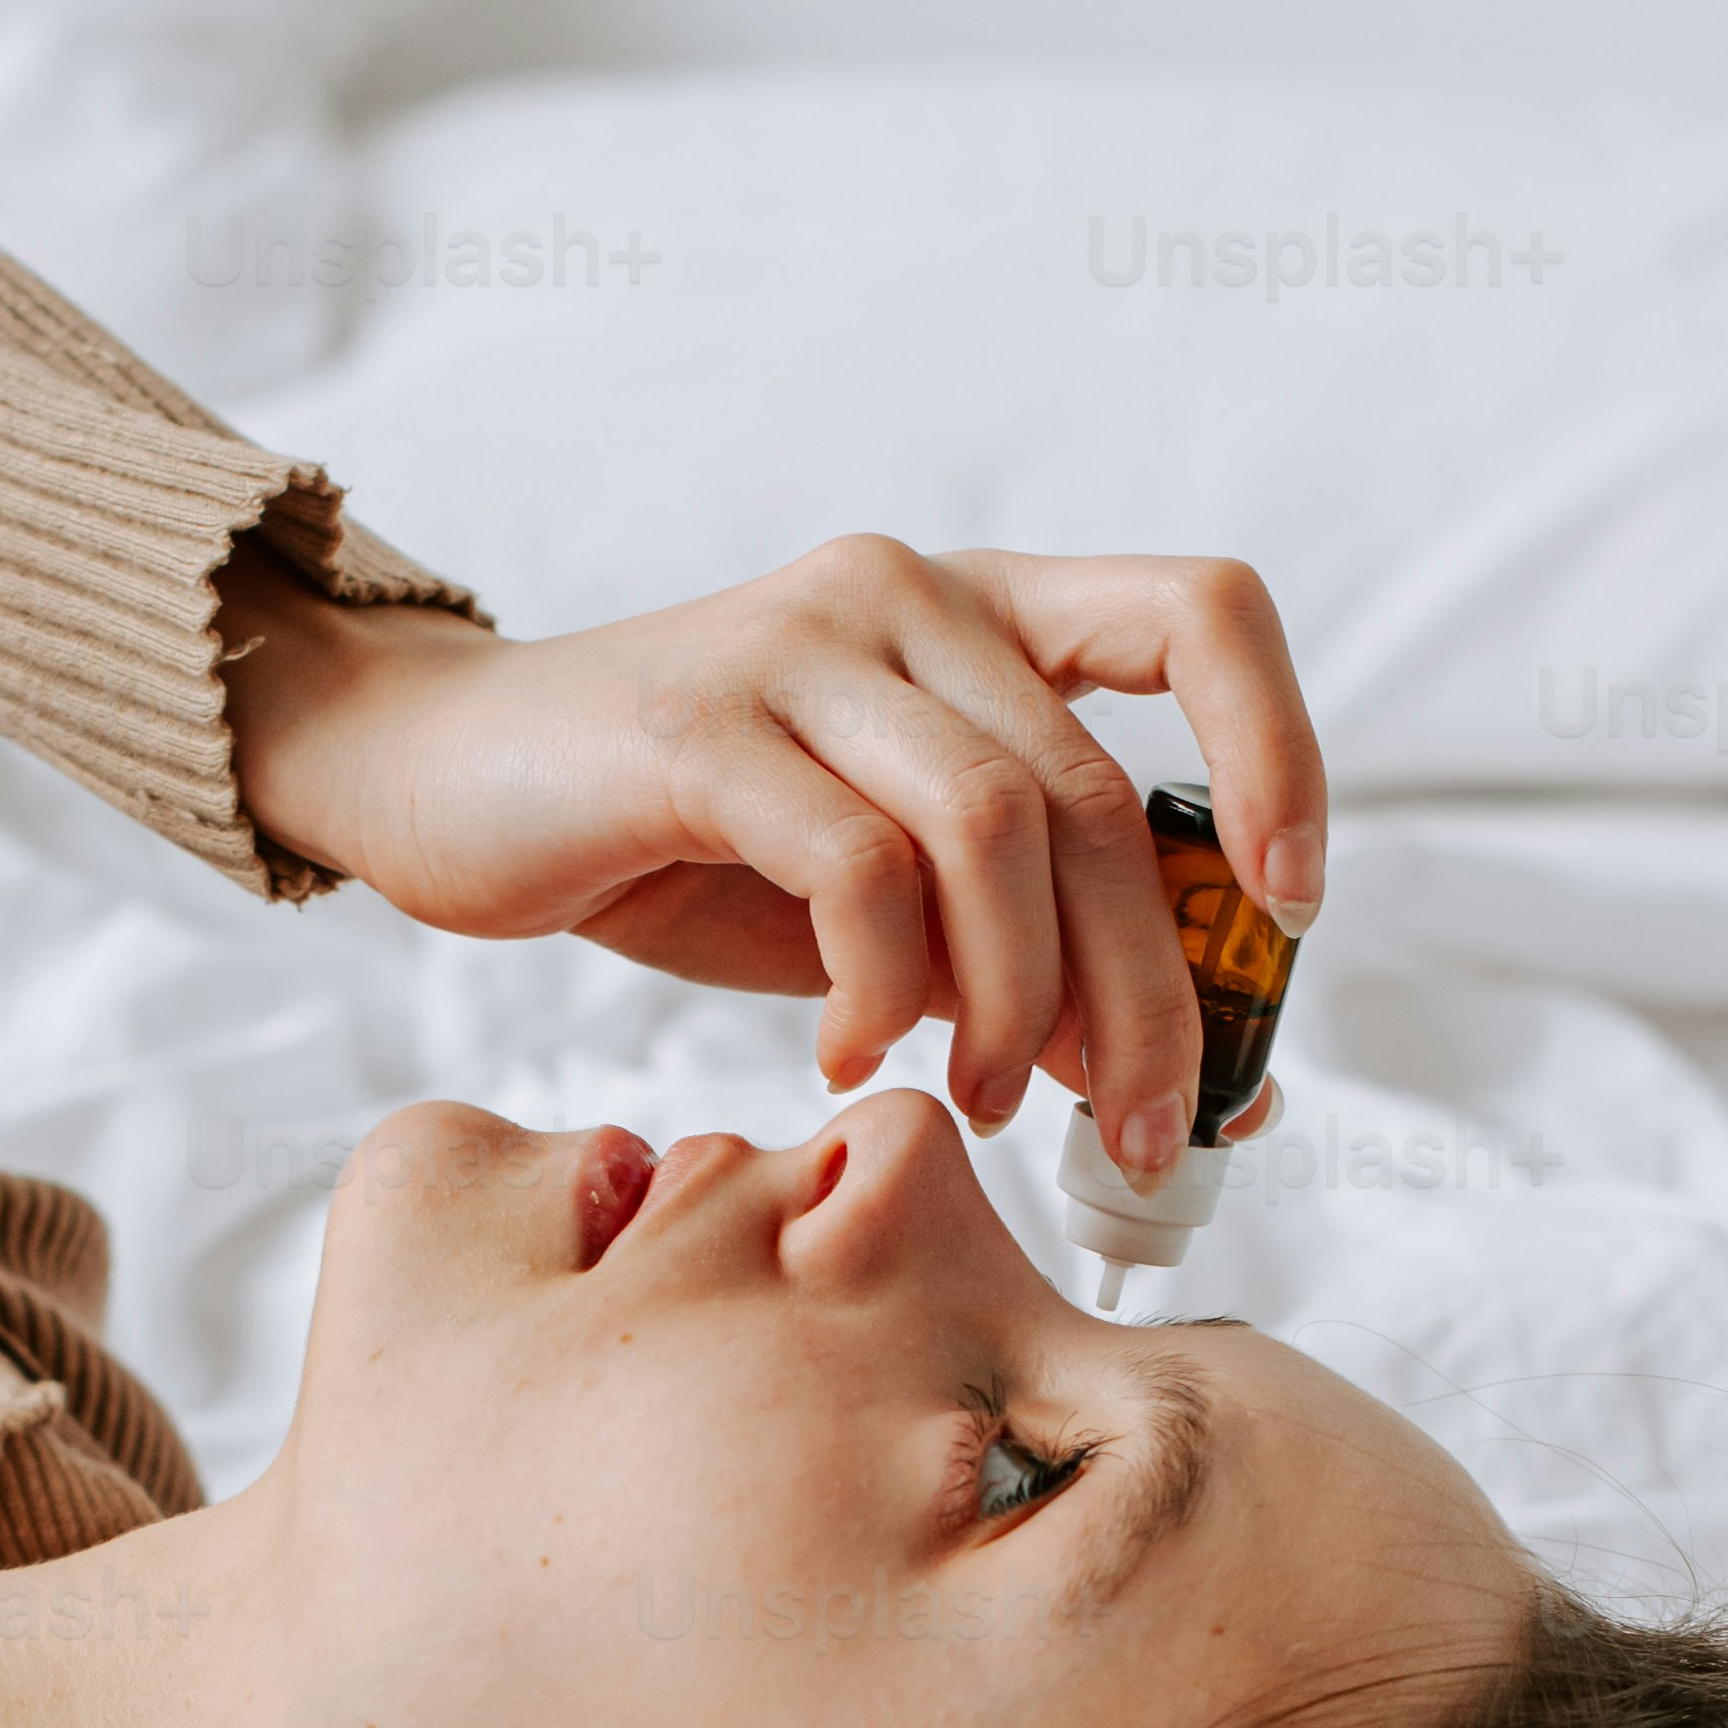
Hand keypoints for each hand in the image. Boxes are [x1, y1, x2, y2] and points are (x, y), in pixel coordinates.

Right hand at [225, 534, 1323, 1178]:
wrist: (441, 780)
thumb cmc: (679, 847)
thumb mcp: (883, 895)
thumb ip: (1022, 949)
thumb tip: (1197, 1079)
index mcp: (978, 612)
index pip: (1200, 614)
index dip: (1277, 755)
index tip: (1286, 909)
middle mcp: (906, 596)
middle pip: (1097, 794)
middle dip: (1148, 993)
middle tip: (1137, 1131)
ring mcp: (803, 644)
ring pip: (997, 830)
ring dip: (1017, 1006)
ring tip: (981, 1103)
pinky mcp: (700, 725)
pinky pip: (858, 871)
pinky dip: (881, 993)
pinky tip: (848, 1057)